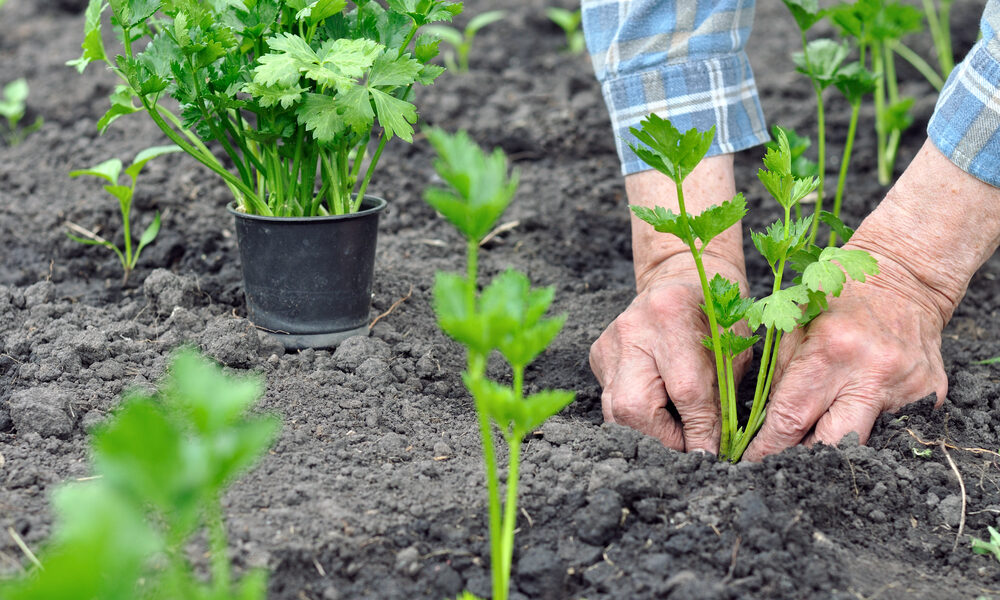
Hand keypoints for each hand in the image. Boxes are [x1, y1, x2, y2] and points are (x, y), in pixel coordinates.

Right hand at [592, 156, 746, 451]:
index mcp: (673, 315)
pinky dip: (637, 417)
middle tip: (689, 448)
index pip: (686, 391)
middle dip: (663, 439)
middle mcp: (632, 328)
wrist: (681, 279)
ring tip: (677, 434)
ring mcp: (609, 342)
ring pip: (615, 411)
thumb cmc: (719, 314)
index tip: (712, 456)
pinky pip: (612, 400)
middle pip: (633, 407)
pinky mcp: (598, 355)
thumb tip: (714, 451)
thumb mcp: (735, 347)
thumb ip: (723, 396)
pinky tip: (660, 411)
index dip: (700, 432)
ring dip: (649, 433)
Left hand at [742, 257, 947, 460]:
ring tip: (816, 443)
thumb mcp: (795, 330)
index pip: (791, 419)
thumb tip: (767, 429)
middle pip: (832, 444)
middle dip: (804, 459)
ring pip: (865, 444)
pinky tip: (857, 414)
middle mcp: (871, 373)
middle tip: (784, 465)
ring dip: (837, 448)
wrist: (903, 280)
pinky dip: (870, 428)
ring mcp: (907, 387)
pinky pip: (894, 429)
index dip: (769, 448)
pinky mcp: (931, 395)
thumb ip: (782, 380)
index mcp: (829, 352)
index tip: (753, 462)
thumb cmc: (837, 303)